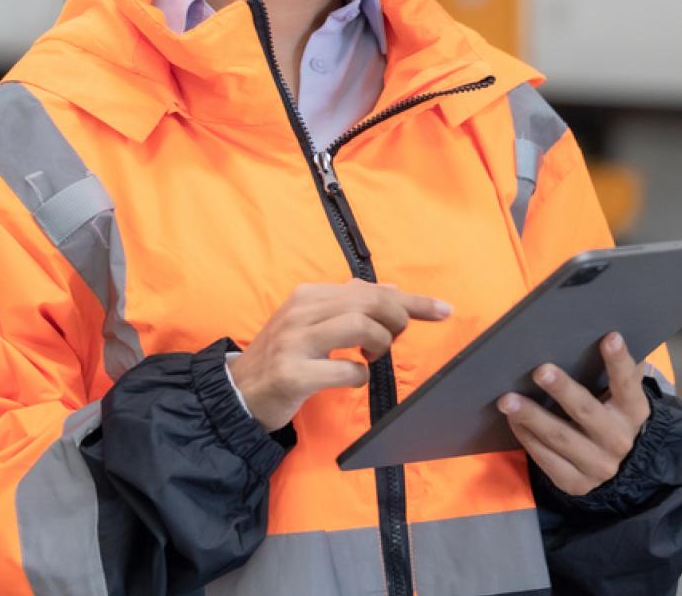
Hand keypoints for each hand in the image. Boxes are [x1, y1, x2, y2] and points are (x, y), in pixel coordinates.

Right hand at [231, 280, 450, 430]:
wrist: (238, 392)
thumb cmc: (283, 357)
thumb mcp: (312, 323)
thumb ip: (350, 305)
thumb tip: (393, 290)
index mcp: (308, 296)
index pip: (369, 288)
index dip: (412, 300)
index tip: (444, 310)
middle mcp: (301, 313)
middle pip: (368, 301)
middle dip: (397, 319)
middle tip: (396, 338)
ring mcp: (295, 343)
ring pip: (359, 325)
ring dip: (379, 343)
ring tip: (372, 355)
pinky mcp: (293, 374)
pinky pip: (345, 370)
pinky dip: (360, 375)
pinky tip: (352, 378)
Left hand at [497, 332, 650, 495]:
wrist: (622, 472)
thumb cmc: (614, 418)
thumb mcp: (624, 399)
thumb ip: (621, 372)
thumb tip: (608, 335)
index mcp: (633, 412)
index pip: (628, 384)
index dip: (619, 362)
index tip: (610, 338)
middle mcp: (618, 440)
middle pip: (586, 412)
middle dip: (562, 390)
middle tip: (540, 370)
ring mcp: (597, 465)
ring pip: (560, 438)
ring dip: (531, 417)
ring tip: (507, 400)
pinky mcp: (575, 482)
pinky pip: (546, 459)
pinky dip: (527, 437)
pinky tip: (513, 420)